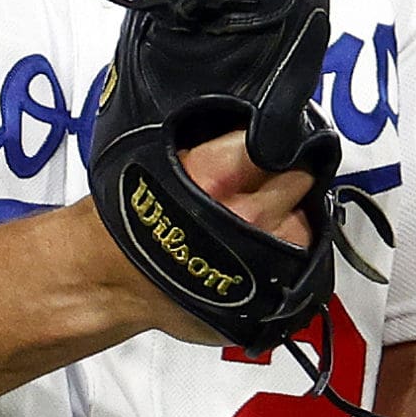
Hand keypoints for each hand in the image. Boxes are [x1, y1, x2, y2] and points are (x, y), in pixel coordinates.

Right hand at [139, 129, 314, 343]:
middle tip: (262, 180)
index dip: (280, 139)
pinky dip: (286, 253)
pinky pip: (300, 262)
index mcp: (220, 174)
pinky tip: (257, 249)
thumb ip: (214, 139)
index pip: (282, 139)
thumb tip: (252, 121)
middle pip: (300, 179)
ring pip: (306, 221)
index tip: (277, 141)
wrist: (109, 278)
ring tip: (255, 219)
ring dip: (289, 216)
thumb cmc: (126, 222)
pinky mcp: (273, 295)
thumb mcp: (161, 153)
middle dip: (285, 176)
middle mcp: (247, 216)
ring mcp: (265, 259)